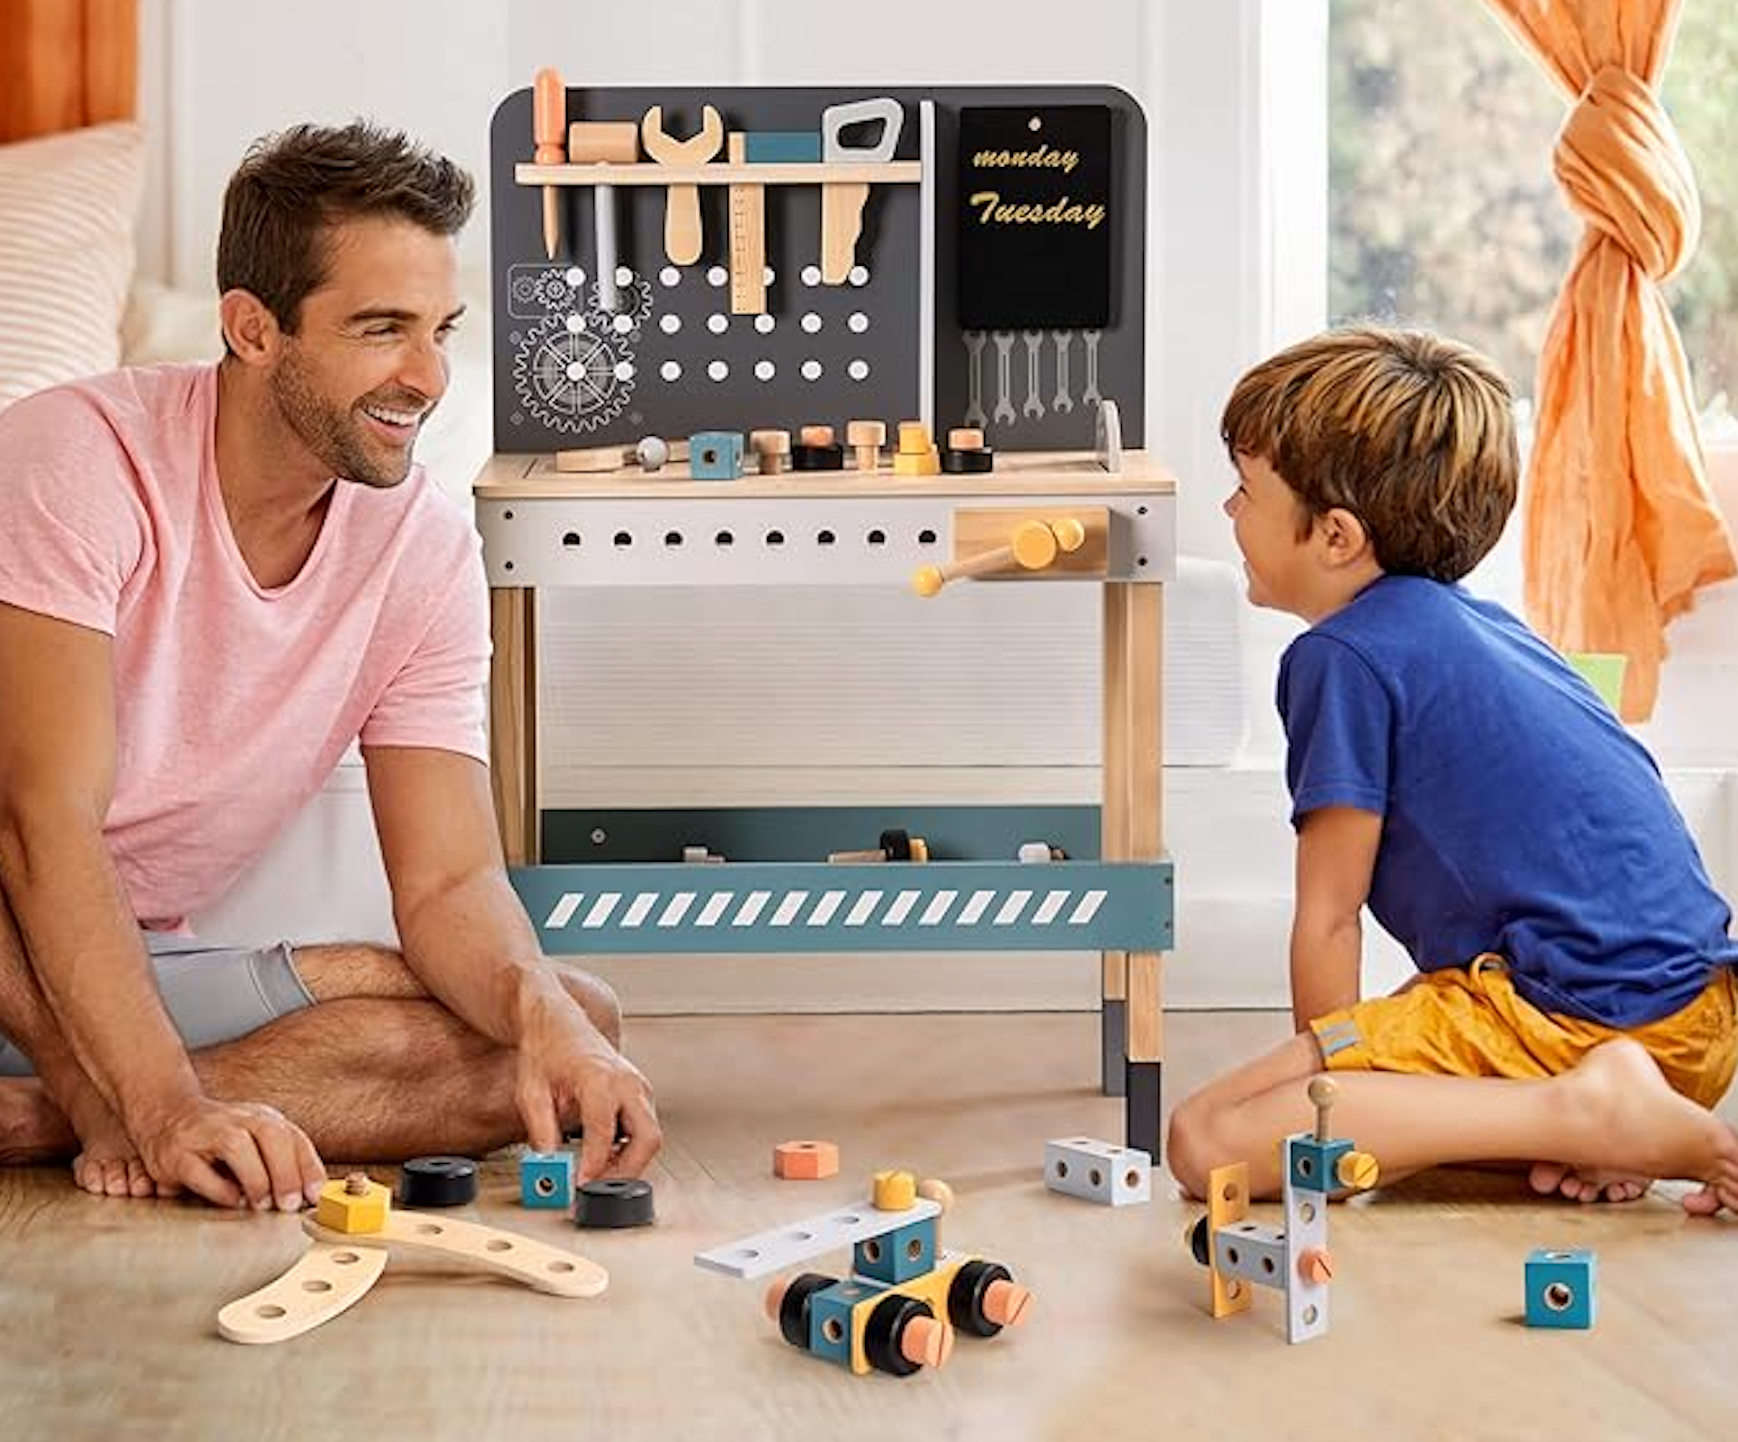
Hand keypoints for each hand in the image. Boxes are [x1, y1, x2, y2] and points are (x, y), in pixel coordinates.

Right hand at [133, 1095, 326, 1210]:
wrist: (166, 1115)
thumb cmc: (216, 1137)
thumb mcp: (253, 1142)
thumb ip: (279, 1163)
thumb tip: (306, 1195)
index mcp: (261, 1118)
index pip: (293, 1137)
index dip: (308, 1167)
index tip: (315, 1194)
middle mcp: (237, 1119)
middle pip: (271, 1135)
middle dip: (286, 1172)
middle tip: (290, 1203)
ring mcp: (205, 1133)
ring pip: (237, 1146)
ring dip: (255, 1178)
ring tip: (263, 1204)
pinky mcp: (177, 1154)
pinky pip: (200, 1170)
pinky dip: (219, 1190)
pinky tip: (232, 1202)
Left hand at [515, 1008, 660, 1180]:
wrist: (559, 1025)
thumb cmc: (546, 1052)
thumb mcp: (531, 1093)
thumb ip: (542, 1133)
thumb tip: (549, 1168)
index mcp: (599, 1078)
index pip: (604, 1132)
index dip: (594, 1165)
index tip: (580, 1186)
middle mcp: (627, 1082)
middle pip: (647, 1139)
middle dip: (625, 1171)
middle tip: (596, 1187)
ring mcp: (639, 1087)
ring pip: (650, 1137)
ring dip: (629, 1162)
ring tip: (596, 1175)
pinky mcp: (640, 1094)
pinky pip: (645, 1129)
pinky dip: (630, 1150)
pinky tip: (606, 1157)